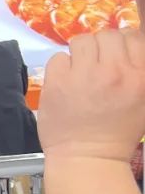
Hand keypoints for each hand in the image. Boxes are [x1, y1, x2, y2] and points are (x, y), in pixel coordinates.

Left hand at [40, 29, 144, 163]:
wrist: (88, 158)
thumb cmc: (118, 132)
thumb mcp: (144, 100)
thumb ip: (138, 71)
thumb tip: (131, 44)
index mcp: (140, 76)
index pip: (134, 36)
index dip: (124, 44)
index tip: (116, 57)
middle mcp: (114, 71)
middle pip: (108, 35)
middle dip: (102, 47)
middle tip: (96, 65)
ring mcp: (84, 75)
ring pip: (82, 40)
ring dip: (80, 53)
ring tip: (80, 71)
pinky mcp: (57, 82)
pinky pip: (58, 57)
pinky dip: (61, 67)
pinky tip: (65, 82)